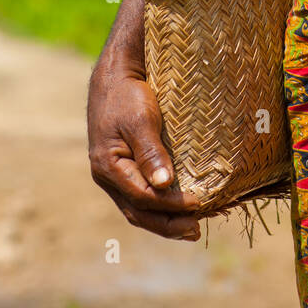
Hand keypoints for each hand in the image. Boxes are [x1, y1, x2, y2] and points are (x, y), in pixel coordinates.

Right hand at [88, 61, 202, 240]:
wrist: (114, 78)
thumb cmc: (127, 96)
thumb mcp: (140, 120)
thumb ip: (151, 152)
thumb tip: (165, 184)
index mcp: (108, 167)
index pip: (143, 197)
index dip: (171, 205)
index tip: (199, 203)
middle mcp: (108, 177)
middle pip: (138, 211)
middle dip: (168, 224)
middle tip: (197, 230)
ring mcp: (114, 175)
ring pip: (139, 208)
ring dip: (164, 221)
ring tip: (191, 228)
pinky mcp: (124, 169)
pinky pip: (141, 195)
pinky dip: (159, 207)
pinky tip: (178, 209)